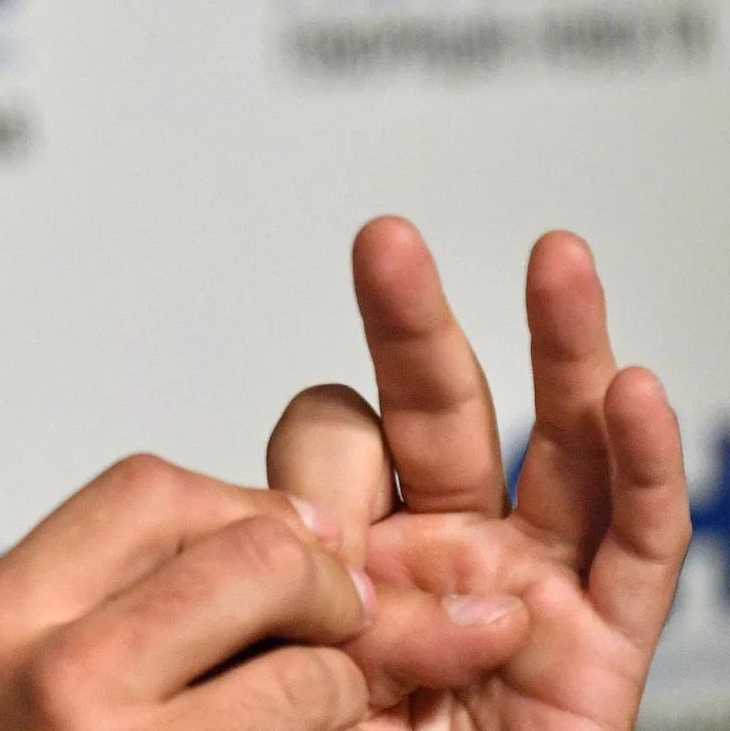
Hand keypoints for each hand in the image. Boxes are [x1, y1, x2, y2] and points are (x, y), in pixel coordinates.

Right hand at [0, 455, 377, 730]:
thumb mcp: (9, 670)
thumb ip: (117, 594)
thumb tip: (312, 535)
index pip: (150, 491)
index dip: (241, 510)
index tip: (277, 556)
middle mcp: (53, 684)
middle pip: (249, 557)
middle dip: (322, 585)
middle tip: (335, 629)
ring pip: (307, 673)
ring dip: (338, 691)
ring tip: (305, 716)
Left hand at [268, 218, 691, 728]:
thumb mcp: (277, 674)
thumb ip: (288, 596)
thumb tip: (287, 534)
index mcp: (336, 553)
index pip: (324, 454)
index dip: (310, 473)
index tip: (291, 529)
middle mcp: (429, 554)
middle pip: (432, 416)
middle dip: (413, 328)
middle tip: (385, 244)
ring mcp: (520, 590)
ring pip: (552, 450)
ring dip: (560, 351)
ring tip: (555, 259)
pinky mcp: (600, 648)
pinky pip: (633, 549)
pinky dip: (640, 470)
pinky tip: (637, 392)